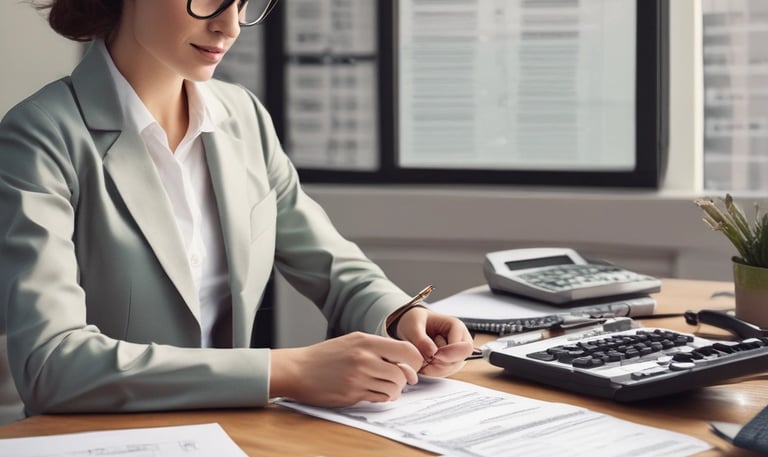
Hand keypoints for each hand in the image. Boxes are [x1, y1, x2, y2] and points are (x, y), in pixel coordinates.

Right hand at [269, 332, 422, 406]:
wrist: (298, 369)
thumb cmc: (326, 356)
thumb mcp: (353, 342)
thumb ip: (379, 349)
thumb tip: (406, 362)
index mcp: (366, 341)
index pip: (406, 350)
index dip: (415, 360)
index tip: (412, 365)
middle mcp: (364, 357)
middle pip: (402, 372)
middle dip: (404, 379)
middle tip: (398, 379)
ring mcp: (358, 377)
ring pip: (393, 388)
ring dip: (394, 390)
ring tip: (384, 386)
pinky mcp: (352, 393)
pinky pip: (380, 398)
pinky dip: (383, 397)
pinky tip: (375, 392)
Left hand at [393, 307, 473, 376]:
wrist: (412, 326)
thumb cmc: (415, 321)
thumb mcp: (413, 325)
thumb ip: (421, 339)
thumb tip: (433, 353)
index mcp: (457, 327)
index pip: (463, 348)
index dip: (447, 355)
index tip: (431, 357)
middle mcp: (461, 341)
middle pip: (459, 361)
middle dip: (440, 365)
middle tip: (423, 362)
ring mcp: (458, 353)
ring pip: (452, 369)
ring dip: (435, 369)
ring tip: (421, 361)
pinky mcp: (451, 362)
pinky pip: (445, 372)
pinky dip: (433, 372)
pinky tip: (423, 366)